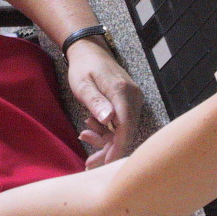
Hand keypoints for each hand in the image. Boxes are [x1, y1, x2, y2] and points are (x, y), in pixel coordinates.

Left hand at [65, 39, 143, 167]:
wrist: (89, 51)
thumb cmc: (83, 67)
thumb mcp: (83, 85)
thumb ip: (96, 102)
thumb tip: (108, 120)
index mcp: (121, 92)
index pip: (126, 127)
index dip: (118, 148)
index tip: (107, 164)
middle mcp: (132, 97)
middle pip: (127, 132)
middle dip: (109, 149)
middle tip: (90, 163)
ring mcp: (133, 99)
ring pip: (124, 129)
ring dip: (105, 138)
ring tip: (84, 135)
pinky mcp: (129, 101)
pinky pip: (122, 122)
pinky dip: (108, 129)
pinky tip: (91, 126)